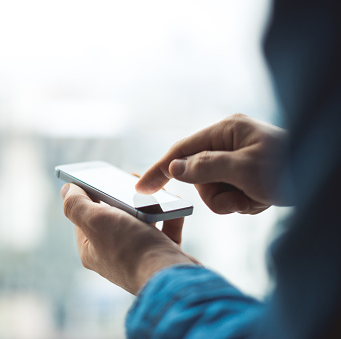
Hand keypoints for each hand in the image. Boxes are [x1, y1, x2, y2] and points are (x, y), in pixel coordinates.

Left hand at [61, 183, 198, 294]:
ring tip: (154, 190)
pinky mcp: (162, 254)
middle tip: (131, 179)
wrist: (171, 276)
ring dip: (148, 203)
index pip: (84, 215)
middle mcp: (113, 254)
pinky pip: (165, 229)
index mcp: (91, 249)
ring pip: (142, 220)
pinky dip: (169, 215)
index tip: (102, 176)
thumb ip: (76, 204)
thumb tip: (66, 190)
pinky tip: (173, 205)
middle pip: (114, 215)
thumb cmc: (131, 249)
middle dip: (123, 195)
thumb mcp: (95, 221)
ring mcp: (139, 255)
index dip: (91, 193)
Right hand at [136, 114, 287, 213]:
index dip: (160, 168)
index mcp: (226, 130)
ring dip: (233, 201)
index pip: (182, 149)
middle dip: (217, 193)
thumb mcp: (245, 168)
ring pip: (213, 190)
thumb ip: (205, 167)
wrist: (323, 182)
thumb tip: (174, 168)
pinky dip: (244, 203)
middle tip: (242, 195)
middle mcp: (228, 142)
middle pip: (198, 176)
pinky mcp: (244, 176)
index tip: (141, 188)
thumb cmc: (290, 169)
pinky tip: (262, 198)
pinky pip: (229, 196)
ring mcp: (236, 160)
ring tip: (257, 197)